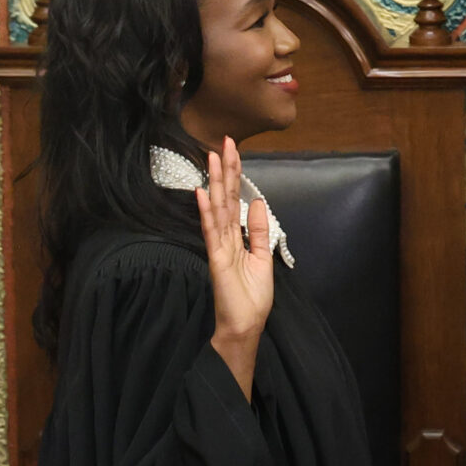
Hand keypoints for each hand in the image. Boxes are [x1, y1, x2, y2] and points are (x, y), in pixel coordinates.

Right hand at [196, 139, 273, 397]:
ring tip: (213, 156)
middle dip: (226, 169)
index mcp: (236, 236)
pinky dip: (207, 212)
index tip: (233, 149)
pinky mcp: (216, 259)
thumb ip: (259, 230)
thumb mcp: (262, 257)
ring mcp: (218, 246)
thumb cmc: (252, 296)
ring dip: (216, 181)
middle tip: (224, 140)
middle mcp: (224, 237)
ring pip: (217, 208)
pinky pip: (211, 231)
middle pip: (225, 197)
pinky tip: (203, 193)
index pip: (234, 199)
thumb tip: (259, 202)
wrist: (244, 324)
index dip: (235, 174)